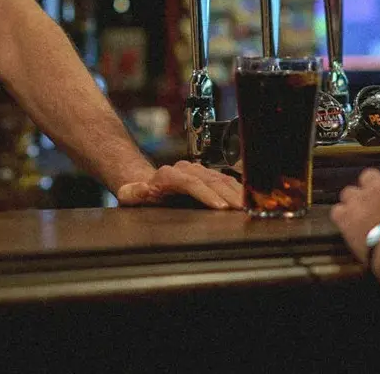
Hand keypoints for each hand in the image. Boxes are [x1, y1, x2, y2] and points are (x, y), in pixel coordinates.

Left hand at [114, 161, 244, 209]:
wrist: (146, 181)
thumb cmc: (139, 193)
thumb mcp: (129, 195)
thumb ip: (133, 193)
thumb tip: (141, 189)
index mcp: (168, 174)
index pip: (190, 183)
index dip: (206, 194)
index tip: (220, 207)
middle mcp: (185, 169)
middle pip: (210, 180)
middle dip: (228, 196)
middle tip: (241, 210)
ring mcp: (198, 170)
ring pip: (221, 178)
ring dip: (236, 193)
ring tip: (249, 206)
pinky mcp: (207, 175)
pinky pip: (225, 180)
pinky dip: (237, 189)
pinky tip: (248, 199)